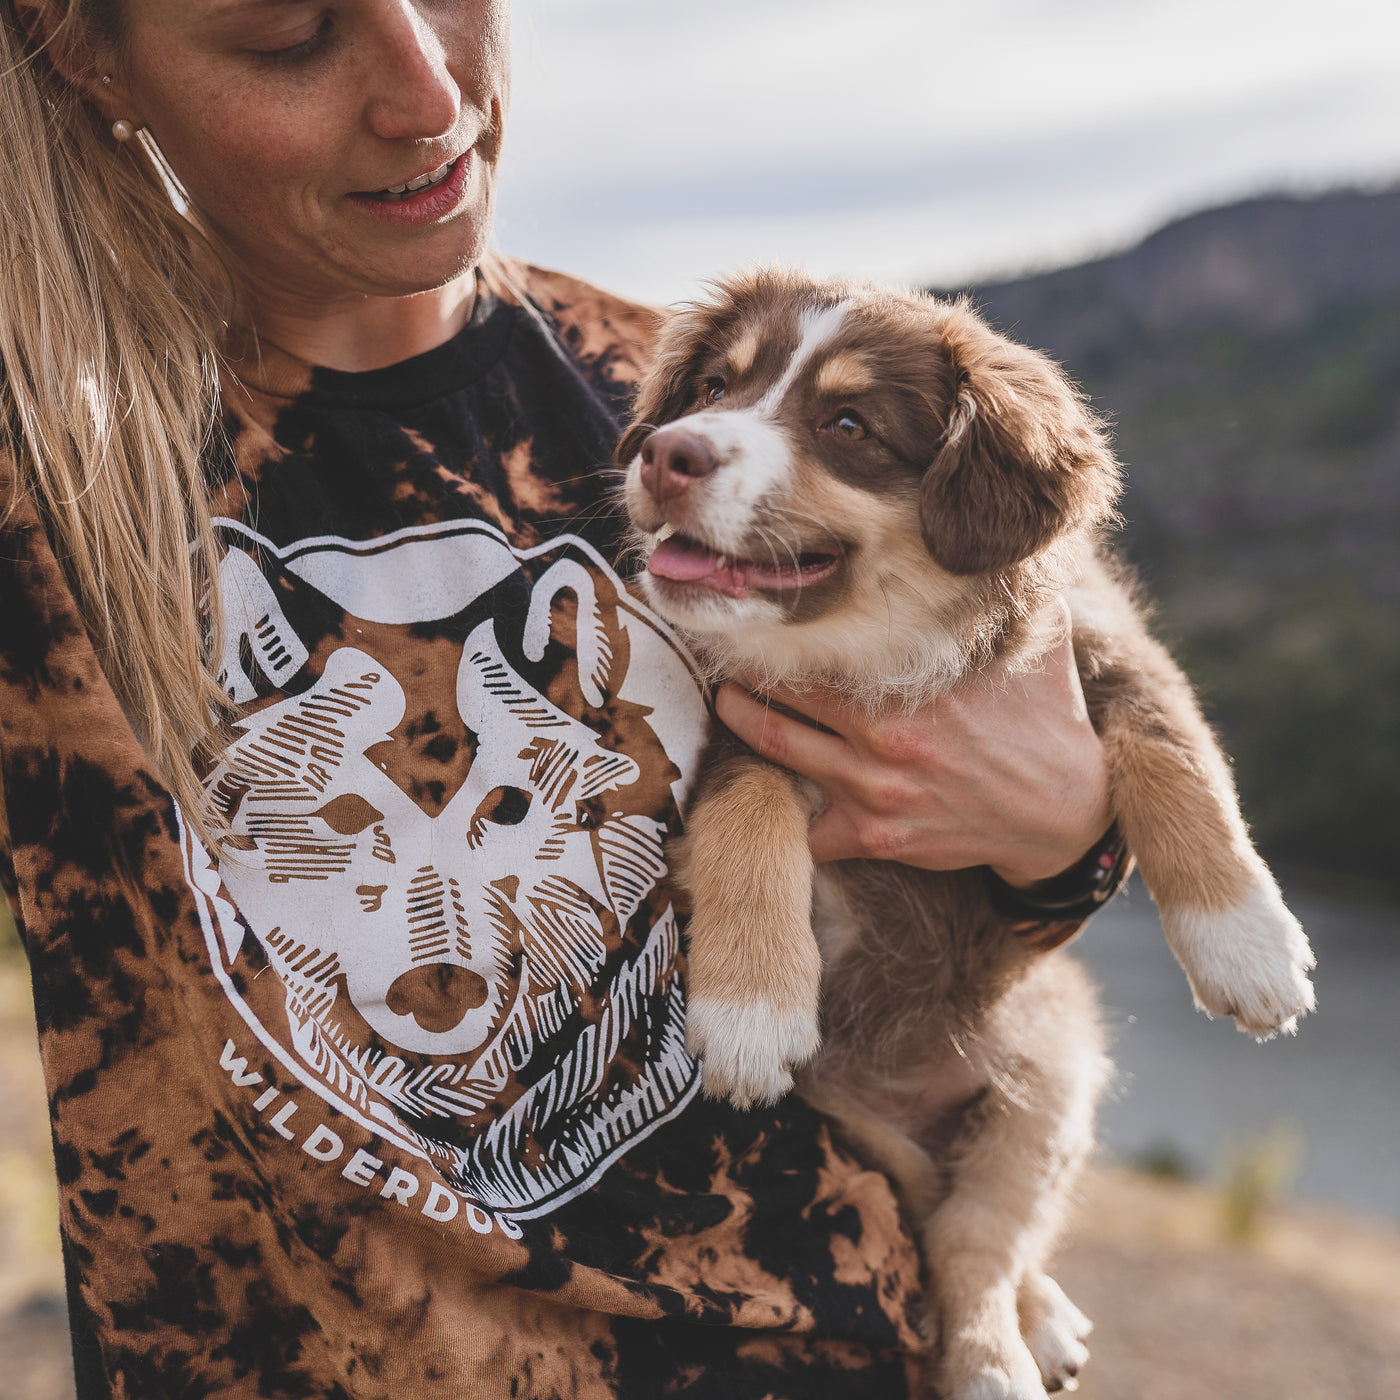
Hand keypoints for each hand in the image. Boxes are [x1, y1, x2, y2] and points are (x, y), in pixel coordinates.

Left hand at [712, 600, 1111, 886]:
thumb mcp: (1040, 643)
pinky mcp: (875, 837)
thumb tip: (998, 537)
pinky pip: (806, 831)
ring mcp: (874, 791)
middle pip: (784, 697)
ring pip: (779, 754)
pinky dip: (784, 811)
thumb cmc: (1044, 719)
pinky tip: (768, 788)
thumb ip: (1008, 595)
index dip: (785, 631)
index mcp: (914, 686)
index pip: (824, 649)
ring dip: (742, 727)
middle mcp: (883, 738)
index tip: (761, 611)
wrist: (1064, 812)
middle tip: (724, 653)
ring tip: (722, 703)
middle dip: (748, 674)